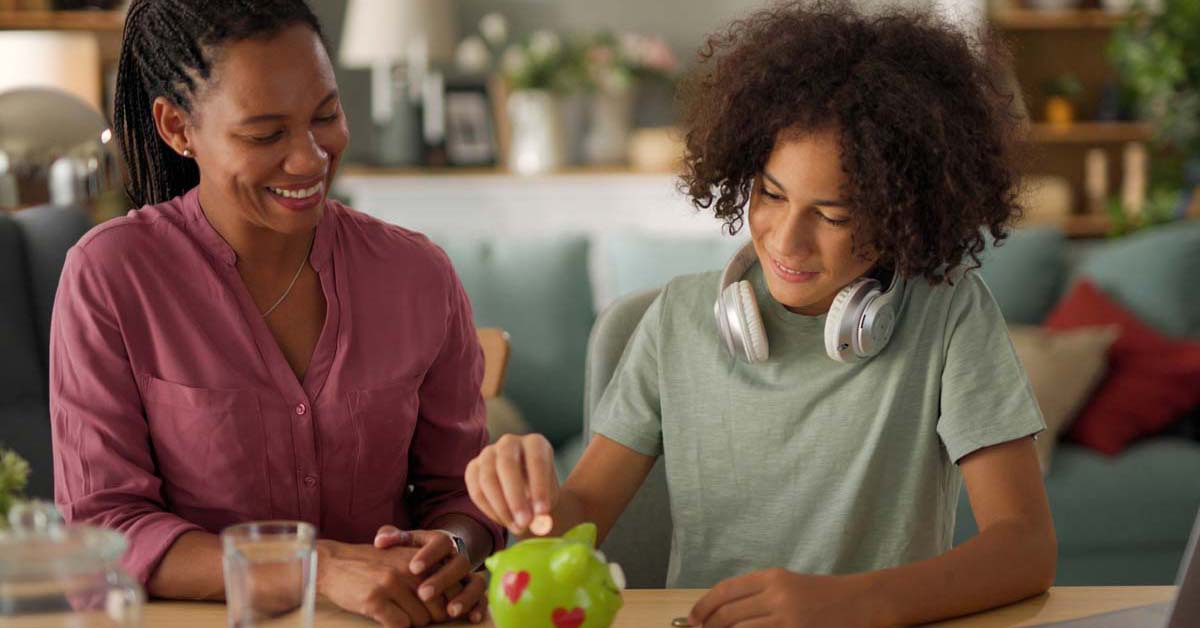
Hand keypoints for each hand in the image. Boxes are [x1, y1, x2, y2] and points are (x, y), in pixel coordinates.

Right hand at [315, 539, 460, 627]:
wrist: (333, 563)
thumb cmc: (373, 566)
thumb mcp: (404, 560)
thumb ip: (429, 574)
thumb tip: (453, 603)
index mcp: (420, 559)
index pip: (453, 590)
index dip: (448, 606)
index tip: (440, 611)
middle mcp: (409, 569)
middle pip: (439, 609)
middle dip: (430, 618)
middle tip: (413, 614)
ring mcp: (391, 583)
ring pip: (420, 620)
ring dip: (410, 623)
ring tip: (395, 611)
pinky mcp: (374, 599)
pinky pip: (399, 626)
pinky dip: (395, 626)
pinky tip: (384, 616)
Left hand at [374, 526, 486, 622]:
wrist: (430, 559)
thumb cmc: (410, 553)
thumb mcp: (402, 542)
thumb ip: (392, 538)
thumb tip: (382, 541)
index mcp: (441, 542)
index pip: (441, 542)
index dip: (430, 555)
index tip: (413, 568)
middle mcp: (458, 557)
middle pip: (459, 563)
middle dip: (443, 580)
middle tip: (424, 594)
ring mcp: (468, 575)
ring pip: (475, 582)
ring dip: (465, 597)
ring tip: (450, 612)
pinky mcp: (474, 591)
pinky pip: (482, 598)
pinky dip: (479, 607)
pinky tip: (472, 619)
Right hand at [465, 433, 557, 535]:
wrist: (523, 495)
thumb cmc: (539, 495)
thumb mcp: (548, 501)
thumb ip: (544, 511)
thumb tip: (539, 524)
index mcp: (535, 443)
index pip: (537, 460)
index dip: (539, 487)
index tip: (543, 512)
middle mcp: (510, 443)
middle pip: (507, 464)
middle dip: (515, 497)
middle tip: (524, 523)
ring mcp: (488, 453)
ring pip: (488, 478)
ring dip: (501, 507)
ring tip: (517, 527)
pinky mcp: (473, 468)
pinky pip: (476, 490)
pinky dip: (488, 509)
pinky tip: (504, 521)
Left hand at [688, 568, 878, 627]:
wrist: (864, 602)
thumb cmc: (826, 595)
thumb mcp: (790, 585)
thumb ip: (760, 595)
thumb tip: (724, 613)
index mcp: (772, 577)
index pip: (725, 591)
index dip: (703, 606)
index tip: (693, 619)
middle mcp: (776, 595)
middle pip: (728, 616)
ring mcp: (787, 618)